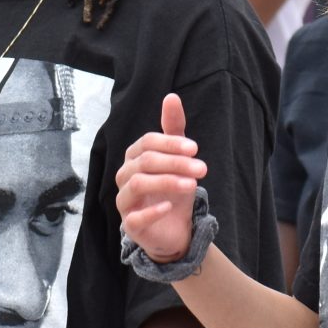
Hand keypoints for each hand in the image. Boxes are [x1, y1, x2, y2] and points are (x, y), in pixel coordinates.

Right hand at [114, 92, 206, 263]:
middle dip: (175, 163)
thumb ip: (173, 130)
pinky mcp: (130, 225)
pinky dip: (152, 211)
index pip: (147, 143)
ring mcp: (125, 201)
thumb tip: (171, 97)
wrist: (174, 229)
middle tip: (202, 168)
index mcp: (135, 158)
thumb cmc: (173, 191)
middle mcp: (124, 176)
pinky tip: (170, 207)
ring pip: (137, 184)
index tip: (195, 148)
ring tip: (192, 185)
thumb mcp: (178, 159)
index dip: (170, 143)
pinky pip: (135, 217)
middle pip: (145, 162)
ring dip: (167, 181)